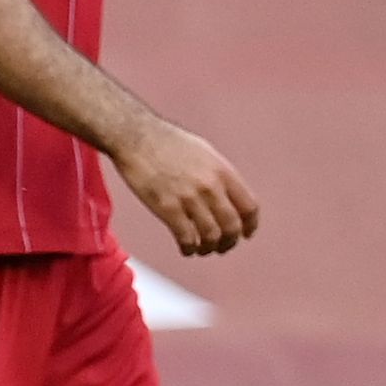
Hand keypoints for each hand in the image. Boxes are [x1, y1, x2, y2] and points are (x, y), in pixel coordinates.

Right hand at [113, 122, 259, 256]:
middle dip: (229, 242)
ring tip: (202, 249)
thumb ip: (219, 175)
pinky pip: (186, 237)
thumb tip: (227, 196)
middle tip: (222, 247)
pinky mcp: (166, 207)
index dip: (250, 226)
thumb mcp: (204, 152)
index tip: (245, 234)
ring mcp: (189, 197)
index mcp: (223, 172)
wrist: (135, 136)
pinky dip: (189, 248)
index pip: (249, 207)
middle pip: (232, 226)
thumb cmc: (167, 141)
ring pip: (210, 235)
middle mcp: (210, 186)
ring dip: (209, 248)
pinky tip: (186, 249)